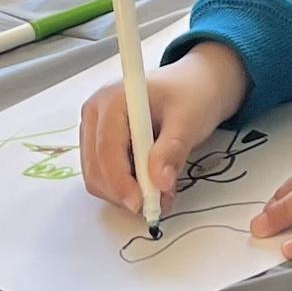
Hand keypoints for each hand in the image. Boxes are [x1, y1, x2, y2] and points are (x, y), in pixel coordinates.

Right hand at [78, 42, 248, 216]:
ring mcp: (95, 129)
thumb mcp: (189, 119)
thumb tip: (159, 183)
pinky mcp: (101, 143)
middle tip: (158, 204)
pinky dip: (126, 188)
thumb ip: (172, 150)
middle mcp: (95, 113)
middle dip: (124, 192)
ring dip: (125, 194)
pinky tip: (151, 185)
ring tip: (160, 194)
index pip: (106, 148)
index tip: (141, 204)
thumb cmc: (193, 95)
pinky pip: (105, 175)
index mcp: (112, 99)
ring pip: (97, 176)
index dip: (121, 181)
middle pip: (96, 167)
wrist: (196, 85)